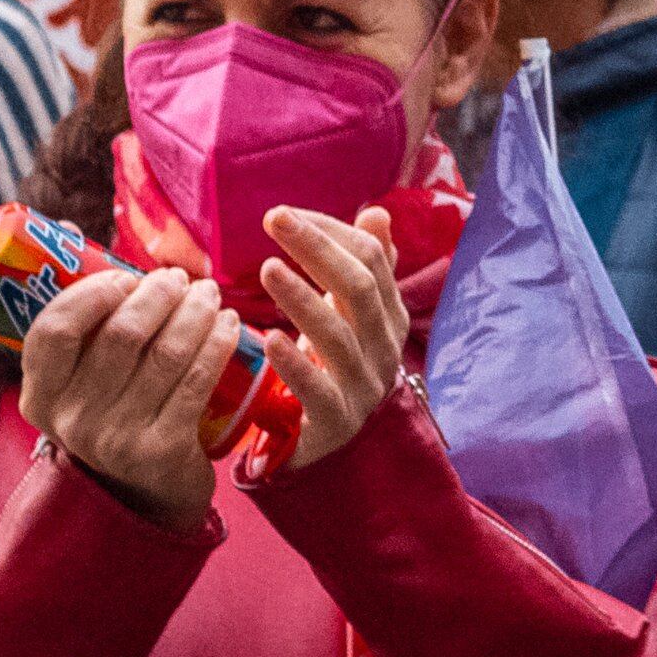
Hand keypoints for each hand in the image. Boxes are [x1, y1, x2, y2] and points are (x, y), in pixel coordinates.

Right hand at [16, 265, 234, 531]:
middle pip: (121, 333)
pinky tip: (231, 323)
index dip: (91, 294)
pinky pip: (197, 378)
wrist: (149, 492)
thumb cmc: (119, 414)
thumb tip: (106, 252)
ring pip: (167, 352)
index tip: (126, 277)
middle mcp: (73, 419)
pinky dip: (219, 342)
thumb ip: (89, 333)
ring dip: (197, 311)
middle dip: (160, 294)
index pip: (52, 332)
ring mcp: (116, 437)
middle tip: (182, 280)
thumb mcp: (84, 384)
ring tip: (210, 294)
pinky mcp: (162, 449)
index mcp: (42, 397)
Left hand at [256, 204, 409, 473]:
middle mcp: (384, 345)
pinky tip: (267, 338)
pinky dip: (294, 363)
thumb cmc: (334, 366)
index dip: (331, 232)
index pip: (371, 260)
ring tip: (267, 269)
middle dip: (317, 249)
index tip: (286, 213)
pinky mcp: (336, 421)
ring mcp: (363, 384)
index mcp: (389, 314)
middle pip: (358, 288)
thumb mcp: (352, 315)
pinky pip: (318, 390)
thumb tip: (377, 212)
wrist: (330, 444)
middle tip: (275, 219)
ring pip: (338, 335)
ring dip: (301, 298)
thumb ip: (367, 267)